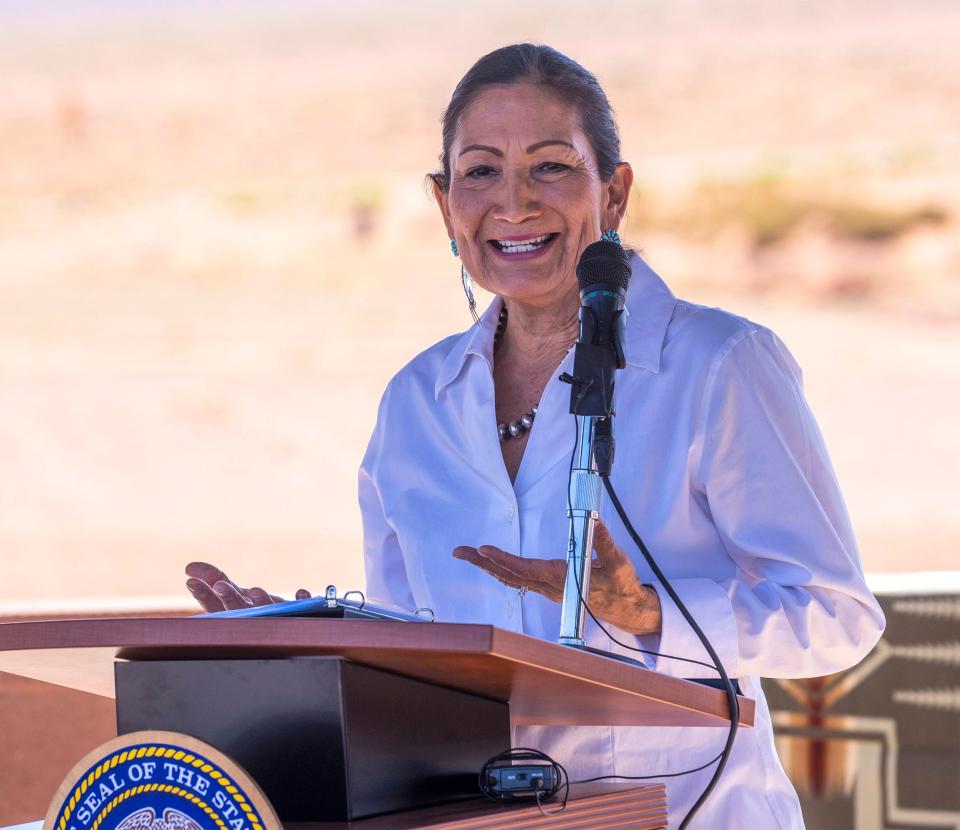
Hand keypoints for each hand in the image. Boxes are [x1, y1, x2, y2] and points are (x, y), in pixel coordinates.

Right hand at [185, 561, 311, 611]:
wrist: (290, 625)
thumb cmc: (257, 609)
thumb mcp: (235, 594)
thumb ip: (215, 580)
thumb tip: (190, 567)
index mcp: (235, 613)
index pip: (215, 607)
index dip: (203, 594)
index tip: (191, 581)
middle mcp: (253, 619)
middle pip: (238, 610)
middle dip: (229, 598)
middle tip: (220, 586)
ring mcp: (275, 618)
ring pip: (267, 612)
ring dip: (261, 601)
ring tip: (256, 590)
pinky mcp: (298, 616)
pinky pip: (301, 608)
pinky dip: (301, 601)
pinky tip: (301, 592)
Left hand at [452, 519, 660, 634]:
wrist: (627, 609)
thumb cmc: (622, 585)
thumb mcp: (618, 561)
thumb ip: (604, 540)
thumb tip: (593, 518)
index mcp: (563, 578)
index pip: (527, 569)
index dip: (504, 559)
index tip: (483, 549)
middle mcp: (550, 586)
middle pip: (510, 575)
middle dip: (483, 562)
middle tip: (458, 551)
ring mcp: (548, 590)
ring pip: (512, 579)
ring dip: (488, 566)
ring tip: (467, 554)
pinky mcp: (550, 588)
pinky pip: (519, 581)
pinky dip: (502, 571)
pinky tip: (491, 565)